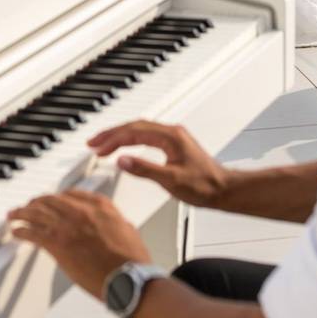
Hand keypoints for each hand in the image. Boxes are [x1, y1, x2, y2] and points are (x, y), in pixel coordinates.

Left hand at [8, 191, 150, 299]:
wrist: (128, 278)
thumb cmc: (132, 260)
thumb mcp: (128, 230)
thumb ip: (115, 222)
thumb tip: (111, 224)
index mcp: (101, 206)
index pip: (71, 194)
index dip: (57, 198)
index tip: (51, 201)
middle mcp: (82, 211)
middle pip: (50, 200)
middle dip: (36, 203)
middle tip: (28, 207)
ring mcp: (68, 226)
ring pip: (37, 213)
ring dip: (22, 213)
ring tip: (14, 215)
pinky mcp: (57, 243)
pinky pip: (32, 232)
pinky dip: (22, 230)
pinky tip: (17, 231)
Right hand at [89, 121, 229, 208]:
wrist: (223, 190)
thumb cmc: (204, 186)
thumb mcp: (171, 180)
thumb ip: (144, 170)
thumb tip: (122, 160)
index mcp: (170, 137)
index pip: (133, 131)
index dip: (112, 138)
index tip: (97, 147)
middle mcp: (172, 133)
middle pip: (134, 127)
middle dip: (112, 134)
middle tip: (93, 143)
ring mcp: (174, 139)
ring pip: (140, 131)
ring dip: (120, 137)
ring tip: (103, 146)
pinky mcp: (174, 147)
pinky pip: (147, 138)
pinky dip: (131, 141)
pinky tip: (125, 149)